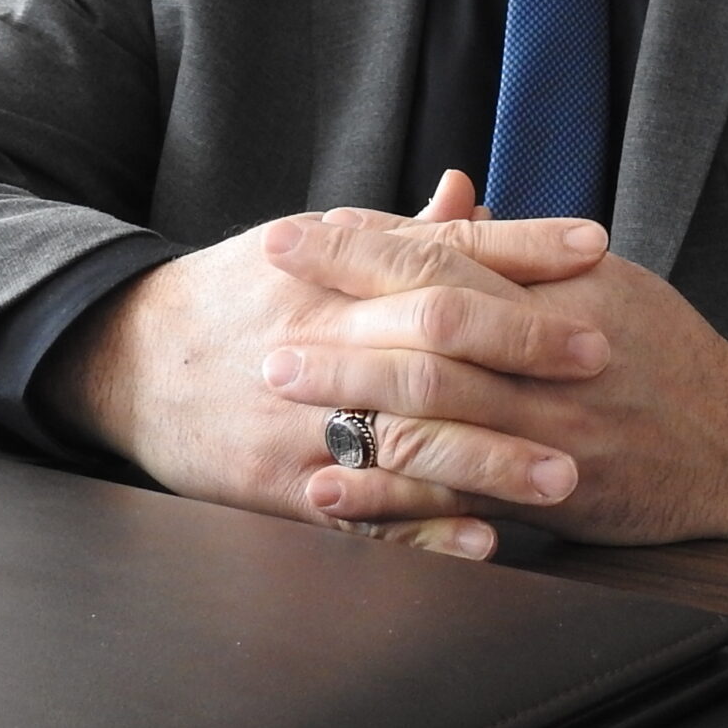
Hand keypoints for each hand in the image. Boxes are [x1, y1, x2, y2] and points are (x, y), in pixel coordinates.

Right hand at [34, 175, 610, 557]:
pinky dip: (426, 531)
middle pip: (431, 335)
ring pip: (405, 437)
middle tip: (600, 359)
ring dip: (491, 457)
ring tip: (566, 473)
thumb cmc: (239, 296)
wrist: (127, 360)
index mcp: (331, 271)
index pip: (440, 251)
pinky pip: (362, 517)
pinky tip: (486, 538)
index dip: (520, 247)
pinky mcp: (278, 487)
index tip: (596, 248)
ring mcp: (299, 419)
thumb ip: (398, 234)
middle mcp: (319, 338)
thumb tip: (472, 189)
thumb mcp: (308, 249)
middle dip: (521, 347)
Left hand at [266, 222, 727, 547]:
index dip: (365, 247)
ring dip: (350, 404)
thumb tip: (449, 207)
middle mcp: (550, 356)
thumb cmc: (664, 353)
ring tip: (285, 394)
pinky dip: (386, 498)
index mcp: (560, 289)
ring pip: (436, 414)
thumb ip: (521, 251)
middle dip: (341, 323)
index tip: (296, 236)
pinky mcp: (546, 498)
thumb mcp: (606, 281)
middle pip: (430, 331)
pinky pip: (453, 498)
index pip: (446, 256)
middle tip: (269, 321)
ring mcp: (547, 431)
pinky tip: (330, 490)